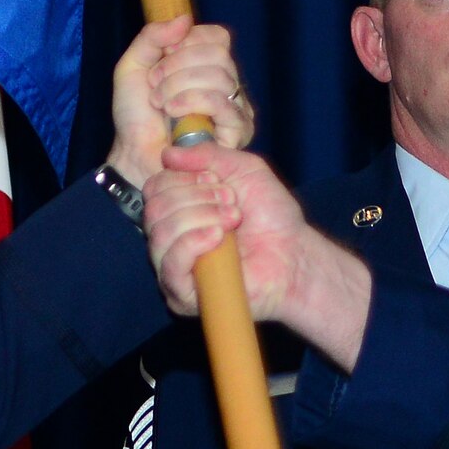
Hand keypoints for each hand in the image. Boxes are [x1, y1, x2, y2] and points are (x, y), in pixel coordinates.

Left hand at [105, 15, 253, 185]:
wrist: (133, 154)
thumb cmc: (135, 116)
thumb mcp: (133, 66)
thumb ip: (152, 37)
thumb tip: (186, 19)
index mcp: (208, 66)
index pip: (217, 36)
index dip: (186, 43)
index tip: (161, 61)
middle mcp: (228, 84)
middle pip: (218, 53)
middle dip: (177, 66)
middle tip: (155, 86)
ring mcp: (236, 108)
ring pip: (220, 76)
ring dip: (178, 87)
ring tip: (161, 105)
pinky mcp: (237, 131)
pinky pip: (222, 102)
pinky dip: (191, 101)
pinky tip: (173, 114)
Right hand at [143, 145, 308, 318]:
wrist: (294, 253)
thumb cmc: (271, 215)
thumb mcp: (245, 169)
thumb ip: (208, 155)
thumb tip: (168, 154)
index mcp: (178, 209)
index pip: (155, 187)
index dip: (185, 178)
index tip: (217, 181)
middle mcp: (169, 237)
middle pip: (155, 208)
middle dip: (198, 197)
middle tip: (233, 204)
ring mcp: (172, 268)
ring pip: (160, 233)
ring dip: (201, 217)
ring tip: (233, 220)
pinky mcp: (182, 295)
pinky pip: (170, 265)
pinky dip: (192, 243)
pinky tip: (217, 237)